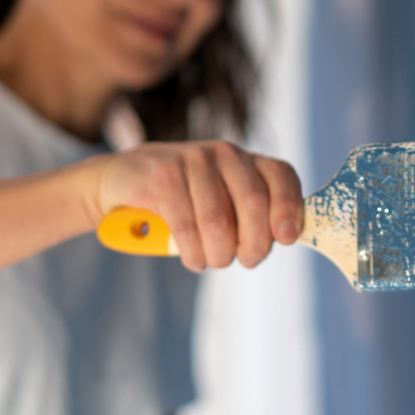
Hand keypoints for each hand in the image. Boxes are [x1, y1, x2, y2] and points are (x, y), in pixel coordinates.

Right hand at [87, 140, 302, 271]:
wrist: (125, 182)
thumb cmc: (185, 201)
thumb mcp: (224, 204)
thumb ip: (254, 218)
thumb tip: (282, 239)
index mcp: (248, 160)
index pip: (281, 176)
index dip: (289, 208)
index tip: (287, 239)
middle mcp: (225, 153)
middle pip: (254, 202)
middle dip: (254, 244)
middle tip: (245, 261)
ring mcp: (193, 159)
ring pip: (218, 221)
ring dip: (217, 254)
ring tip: (210, 260)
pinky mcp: (162, 174)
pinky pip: (186, 226)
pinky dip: (192, 252)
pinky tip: (192, 257)